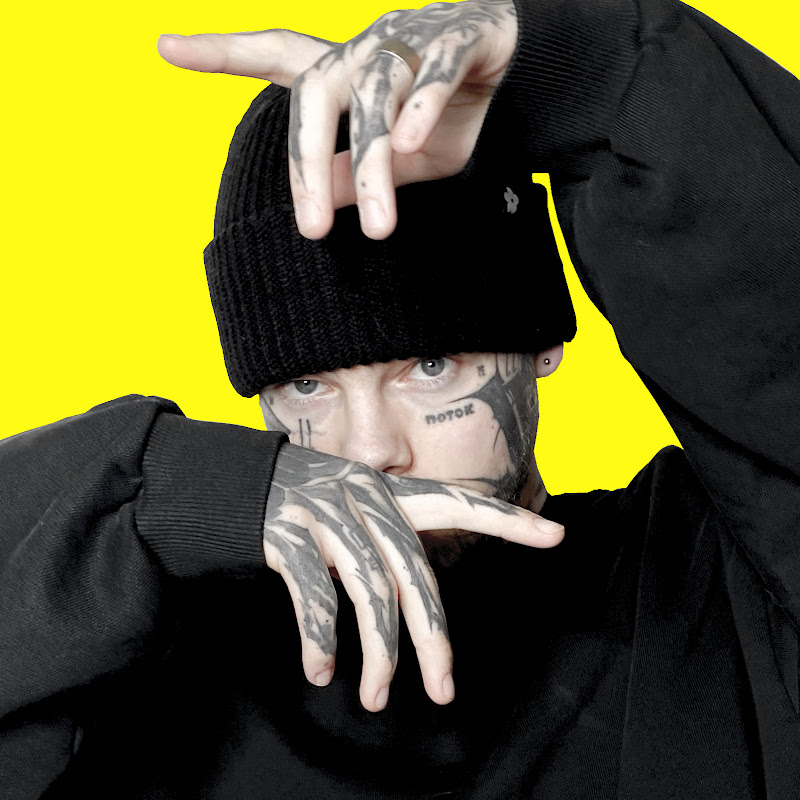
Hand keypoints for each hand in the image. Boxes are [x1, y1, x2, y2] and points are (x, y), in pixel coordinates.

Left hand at [158, 0, 517, 238]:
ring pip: (378, 99)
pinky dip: (421, 104)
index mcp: (347, 72)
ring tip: (382, 226)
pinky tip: (409, 141)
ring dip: (377, 165)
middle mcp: (366, 50)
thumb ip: (358, 172)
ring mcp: (410, 40)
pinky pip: (432, 72)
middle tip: (313, 230)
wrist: (524, 73)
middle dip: (309, 164)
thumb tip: (323, 198)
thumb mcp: (401, 158)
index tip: (165, 47)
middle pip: (316, 93)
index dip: (222, 52)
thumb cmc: (450, 115)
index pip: (276, 57)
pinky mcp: (458, 39)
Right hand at [263, 443, 562, 711]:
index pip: (459, 502)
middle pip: (413, 574)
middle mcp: (366, 499)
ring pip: (368, 591)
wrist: (240, 481)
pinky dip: (319, 639)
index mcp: (392, 494)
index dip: (506, 519)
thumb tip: (415, 607)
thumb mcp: (359, 510)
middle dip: (432, 638)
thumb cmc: (312, 506)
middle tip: (444, 690)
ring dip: (378, 652)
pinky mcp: (288, 535)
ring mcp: (327, 514)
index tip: (555, 535)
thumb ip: (391, 542)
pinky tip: (321, 671)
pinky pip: (312, 594)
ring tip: (379, 699)